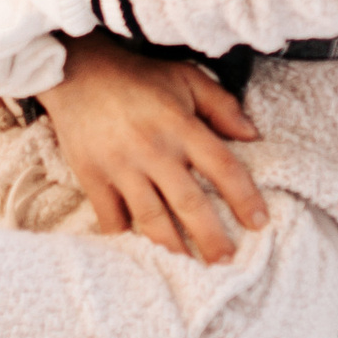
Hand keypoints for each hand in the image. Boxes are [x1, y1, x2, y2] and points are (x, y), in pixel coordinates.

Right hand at [39, 34, 265, 264]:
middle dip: (211, 237)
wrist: (76, 72)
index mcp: (180, 125)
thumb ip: (221, 105)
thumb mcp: (186, 78)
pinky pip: (111, 217)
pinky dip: (126, 236)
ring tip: (189, 265)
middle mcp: (152, 149)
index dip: (244, 197)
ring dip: (173, 246)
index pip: (222, 166)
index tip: (260, 222)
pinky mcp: (92, 177)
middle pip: (189, 202)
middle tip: (228, 261)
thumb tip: (252, 135)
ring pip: (151, 217)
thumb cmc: (138, 77)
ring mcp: (120, 166)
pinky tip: (141, 251)